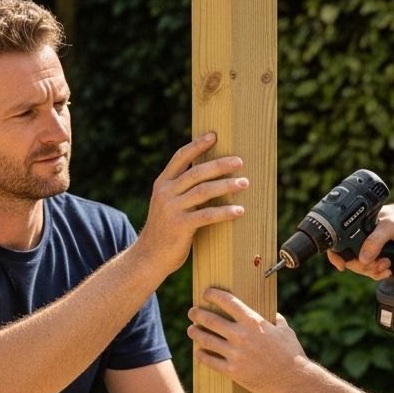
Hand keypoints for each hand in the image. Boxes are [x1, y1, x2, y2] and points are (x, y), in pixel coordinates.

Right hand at [136, 133, 248, 272]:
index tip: (214, 135)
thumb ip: (181, 190)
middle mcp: (165, 193)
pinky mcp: (180, 226)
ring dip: (227, 185)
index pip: (181, 158)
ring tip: (245, 183)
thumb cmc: (165, 230)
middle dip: (220, 165)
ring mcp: (172, 209)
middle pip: (197, 172)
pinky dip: (225, 212)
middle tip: (239, 161)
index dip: (197, 145)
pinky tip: (239, 210)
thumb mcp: (167, 204)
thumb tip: (208, 175)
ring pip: (204, 191)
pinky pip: (207, 215)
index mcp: (162, 183)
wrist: (149, 257)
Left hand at [187, 288, 309, 392]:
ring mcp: (235, 354)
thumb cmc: (291, 353)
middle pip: (210, 320)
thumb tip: (271, 316)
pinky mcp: (233, 371)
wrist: (294, 379)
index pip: (227, 301)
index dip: (213, 295)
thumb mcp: (284, 330)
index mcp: (253, 321)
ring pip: (206, 340)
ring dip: (195, 333)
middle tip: (192, 312)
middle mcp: (241, 335)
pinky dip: (202, 355)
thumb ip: (274, 320)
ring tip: (191, 329)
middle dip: (197, 313)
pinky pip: (210, 361)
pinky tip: (199, 352)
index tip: (205, 293)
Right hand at [327, 201, 393, 279]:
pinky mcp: (374, 254)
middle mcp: (358, 235)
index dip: (336, 256)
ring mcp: (366, 246)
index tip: (342, 266)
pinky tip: (386, 271)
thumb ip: (376, 240)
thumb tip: (362, 259)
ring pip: (360, 266)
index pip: (338, 242)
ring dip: (372, 270)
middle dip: (363, 266)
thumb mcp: (389, 226)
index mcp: (355, 225)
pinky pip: (369, 268)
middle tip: (379, 264)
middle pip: (349, 259)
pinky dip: (376, 273)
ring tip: (386, 265)